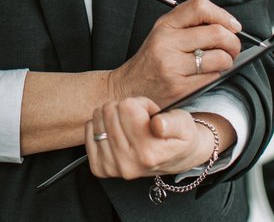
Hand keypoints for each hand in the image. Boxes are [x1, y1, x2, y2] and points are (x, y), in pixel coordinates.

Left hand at [84, 98, 213, 179]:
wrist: (177, 157)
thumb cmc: (179, 137)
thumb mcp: (184, 125)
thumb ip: (172, 123)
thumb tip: (158, 124)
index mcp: (148, 153)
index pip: (127, 107)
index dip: (141, 104)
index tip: (151, 115)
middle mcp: (128, 164)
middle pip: (110, 110)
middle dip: (127, 109)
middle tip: (141, 121)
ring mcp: (112, 168)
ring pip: (98, 116)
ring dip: (114, 116)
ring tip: (131, 127)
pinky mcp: (100, 168)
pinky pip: (89, 129)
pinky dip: (101, 125)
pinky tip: (117, 132)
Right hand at [106, 0, 243, 106]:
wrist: (127, 88)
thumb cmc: (152, 61)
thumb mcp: (162, 34)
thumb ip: (190, 25)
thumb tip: (229, 26)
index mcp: (164, 25)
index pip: (200, 7)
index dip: (223, 15)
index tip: (233, 26)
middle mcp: (167, 42)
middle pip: (216, 33)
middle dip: (233, 42)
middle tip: (233, 48)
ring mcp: (172, 66)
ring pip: (220, 58)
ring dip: (227, 61)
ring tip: (220, 63)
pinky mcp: (179, 87)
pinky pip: (213, 78)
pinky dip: (216, 76)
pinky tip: (207, 76)